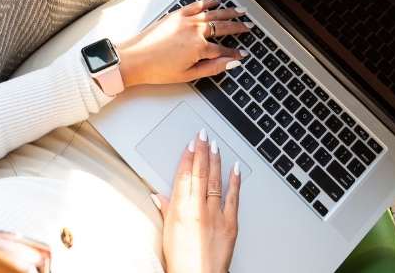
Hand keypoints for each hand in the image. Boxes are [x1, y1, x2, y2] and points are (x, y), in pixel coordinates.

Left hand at [116, 0, 249, 86]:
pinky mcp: (176, 14)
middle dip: (238, 28)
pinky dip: (208, 2)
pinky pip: (197, 5)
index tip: (242, 54)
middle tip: (249, 27)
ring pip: (213, 13)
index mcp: (199, 47)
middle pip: (223, 28)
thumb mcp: (188, 75)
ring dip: (229, 12)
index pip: (223, 50)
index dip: (235, 53)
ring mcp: (185, 20)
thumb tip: (231, 64)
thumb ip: (212, 68)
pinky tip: (216, 1)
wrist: (134, 59)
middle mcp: (195, 30)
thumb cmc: (157, 69)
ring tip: (240, 11)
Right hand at [154, 131, 240, 272]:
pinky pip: (233, 197)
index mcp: (181, 209)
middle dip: (201, 151)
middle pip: (200, 172)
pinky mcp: (230, 224)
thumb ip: (166, 210)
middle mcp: (198, 208)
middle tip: (203, 135)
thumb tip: (158, 195)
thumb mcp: (168, 232)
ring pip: (216, 180)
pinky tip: (235, 168)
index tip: (189, 144)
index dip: (187, 157)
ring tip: (215, 145)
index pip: (184, 175)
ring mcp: (216, 215)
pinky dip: (235, 181)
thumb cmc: (181, 261)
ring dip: (215, 160)